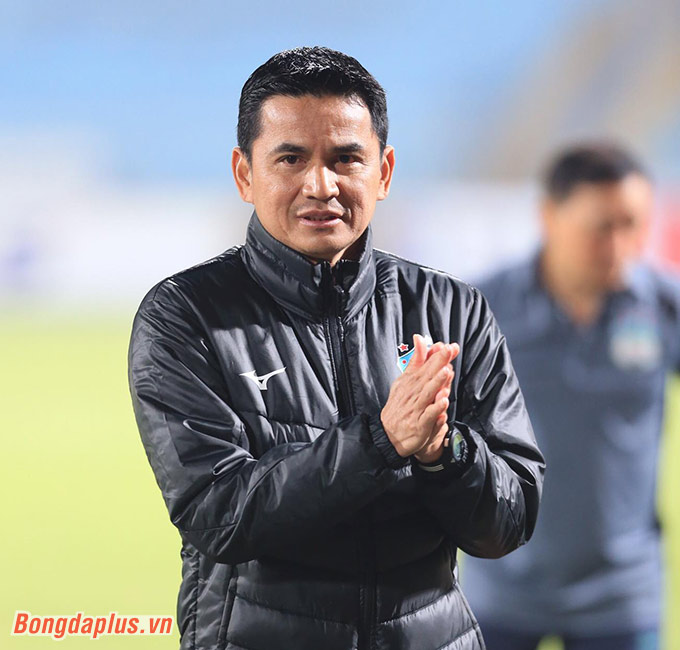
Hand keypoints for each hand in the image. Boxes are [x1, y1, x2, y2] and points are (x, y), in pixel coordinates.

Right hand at [380, 334, 459, 458]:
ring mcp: (417, 408)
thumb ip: (416, 360)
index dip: (436, 355)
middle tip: (448, 351)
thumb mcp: (405, 379)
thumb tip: (420, 339)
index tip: (446, 346)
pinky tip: (443, 402)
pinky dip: (436, 409)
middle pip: (427, 376)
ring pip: (428, 393)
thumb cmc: (400, 405)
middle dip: (438, 363)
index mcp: (412, 381)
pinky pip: (429, 415)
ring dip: (437, 382)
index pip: (425, 365)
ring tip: (445, 371)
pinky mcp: (420, 423)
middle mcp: (414, 393)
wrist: (388, 433)